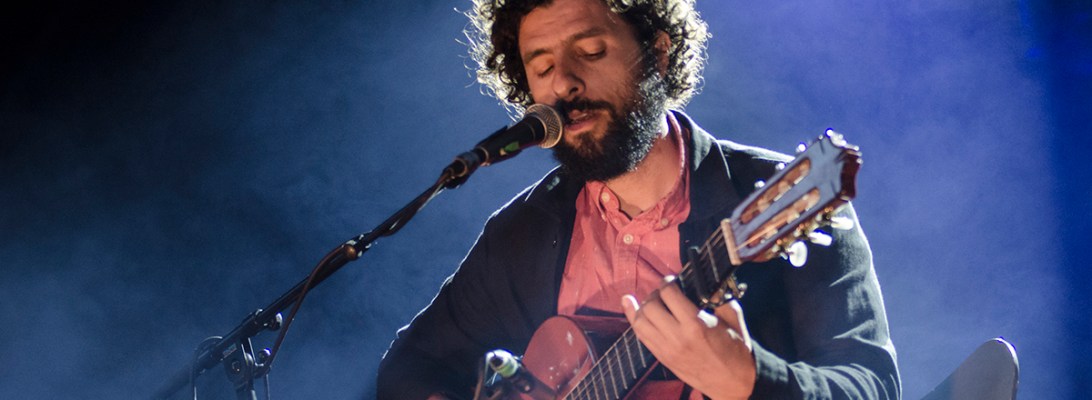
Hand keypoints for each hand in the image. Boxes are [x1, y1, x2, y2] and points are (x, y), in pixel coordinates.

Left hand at [621, 276, 755, 399]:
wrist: (732, 382)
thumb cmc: (734, 351)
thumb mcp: (733, 320)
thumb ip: (720, 298)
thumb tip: (706, 284)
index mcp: (696, 325)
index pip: (669, 294)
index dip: (668, 282)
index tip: (672, 280)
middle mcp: (677, 337)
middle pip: (650, 306)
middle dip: (655, 294)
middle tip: (663, 292)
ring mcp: (666, 349)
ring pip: (640, 321)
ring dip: (643, 306)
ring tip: (652, 301)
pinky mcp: (662, 357)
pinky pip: (640, 335)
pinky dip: (634, 319)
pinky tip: (631, 306)